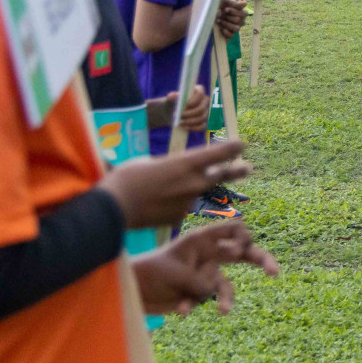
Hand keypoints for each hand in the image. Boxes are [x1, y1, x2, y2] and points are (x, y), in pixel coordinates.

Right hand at [98, 140, 249, 228]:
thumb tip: (177, 168)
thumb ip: (171, 165)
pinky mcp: (180, 217)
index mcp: (186, 163)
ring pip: (195, 192)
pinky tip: (155, 203)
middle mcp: (193, 182)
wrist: (114, 208)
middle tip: (247, 168)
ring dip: (190, 189)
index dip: (232, 149)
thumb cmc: (127, 179)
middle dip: (235, 171)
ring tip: (166, 187)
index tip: (241, 145)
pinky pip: (182, 206)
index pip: (218, 153)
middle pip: (221, 175)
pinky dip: (175, 204)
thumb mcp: (150, 162)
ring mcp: (188, 201)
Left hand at [132, 220, 278, 315]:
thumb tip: (215, 293)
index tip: (242, 250)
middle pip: (243, 254)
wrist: (130, 290)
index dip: (244, 238)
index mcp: (203, 240)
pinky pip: (205, 300)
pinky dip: (193, 304)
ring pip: (226, 285)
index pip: (234, 230)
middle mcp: (208, 255)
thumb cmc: (149, 271)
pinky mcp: (198, 293)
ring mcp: (205, 274)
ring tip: (224, 311)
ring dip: (226, 298)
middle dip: (261, 260)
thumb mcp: (176, 272)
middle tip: (275, 272)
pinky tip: (180, 309)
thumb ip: (199, 280)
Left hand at [171, 86, 209, 132]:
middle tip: (180, 116)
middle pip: (202, 108)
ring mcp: (205, 111)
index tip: (185, 105)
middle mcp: (204, 101)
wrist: (170, 113)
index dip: (194, 100)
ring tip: (180, 122)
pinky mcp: (203, 121)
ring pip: (202, 117)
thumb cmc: (171, 103)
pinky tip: (184, 127)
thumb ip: (171, 97)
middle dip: (190, 114)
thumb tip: (172, 96)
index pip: (200, 94)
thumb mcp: (169, 99)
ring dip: (190, 121)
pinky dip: (194, 127)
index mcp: (198, 91)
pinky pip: (203, 126)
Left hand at [215, 0, 246, 36]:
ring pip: (237, 29)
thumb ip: (235, 3)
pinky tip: (222, 28)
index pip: (244, 13)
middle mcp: (242, 21)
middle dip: (228, 17)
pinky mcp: (231, 33)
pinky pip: (231, 36)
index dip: (234, 11)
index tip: (226, 9)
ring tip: (220, 20)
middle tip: (222, 14)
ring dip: (227, 24)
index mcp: (243, 12)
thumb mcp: (228, 1)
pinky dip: (226, 32)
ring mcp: (237, 27)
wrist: (217, 12)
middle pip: (238, 20)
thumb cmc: (224, 5)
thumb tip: (243, 4)